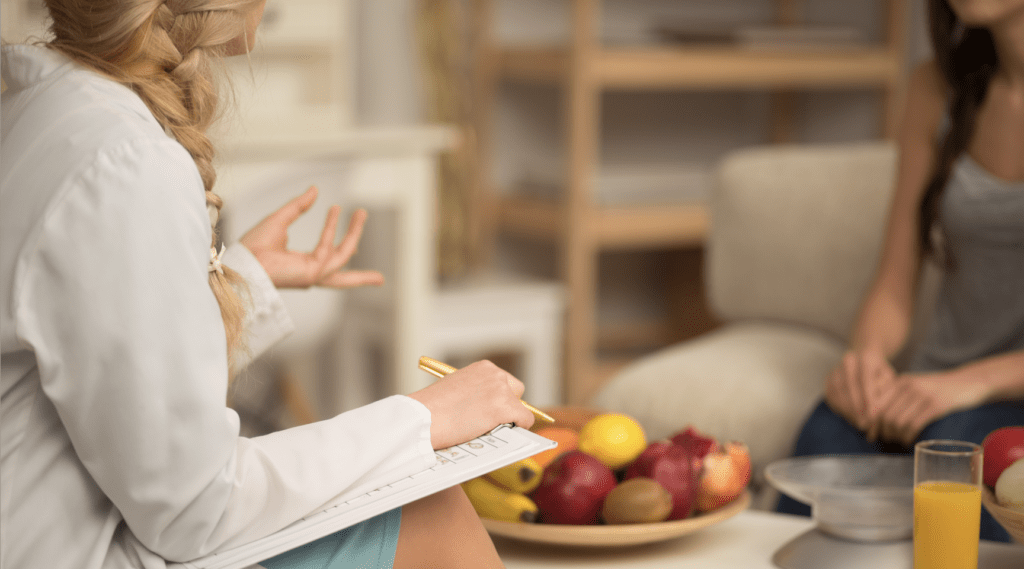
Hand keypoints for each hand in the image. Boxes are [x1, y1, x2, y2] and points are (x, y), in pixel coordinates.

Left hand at [240, 186, 384, 289]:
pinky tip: (334, 210)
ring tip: (362, 212)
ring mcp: (313, 275)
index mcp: (302, 265)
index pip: (327, 258)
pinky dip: (333, 229)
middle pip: (343, 277)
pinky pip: (329, 249)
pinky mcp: (312, 273)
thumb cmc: (253, 246)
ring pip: (344, 258)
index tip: (338, 212)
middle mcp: (310, 273)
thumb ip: (299, 206)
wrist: (243, 260)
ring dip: (354, 233)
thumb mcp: (280, 219)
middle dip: (362, 275)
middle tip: (381, 278)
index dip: (336, 235)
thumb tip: (314, 190)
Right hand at [407, 360, 535, 449]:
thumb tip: (486, 406)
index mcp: (482, 368)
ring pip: (521, 407)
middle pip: (516, 391)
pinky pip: (525, 419)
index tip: (491, 411)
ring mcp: (501, 390)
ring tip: (492, 431)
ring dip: (510, 419)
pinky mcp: (505, 407)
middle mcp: (494, 374)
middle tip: (494, 422)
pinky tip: (503, 436)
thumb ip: (473, 393)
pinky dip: (519, 429)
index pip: (503, 381)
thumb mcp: (455, 389)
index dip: (498, 399)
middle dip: (508, 405)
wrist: (422, 418)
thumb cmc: (431, 409)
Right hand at [824, 349, 896, 432]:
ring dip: (847, 409)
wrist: (865, 359)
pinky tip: (849, 416)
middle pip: (849, 386)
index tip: (872, 416)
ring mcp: (836, 368)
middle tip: (864, 424)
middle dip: (857, 407)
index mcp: (867, 358)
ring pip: (838, 391)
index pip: (865, 380)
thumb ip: (885, 395)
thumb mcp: (889, 382)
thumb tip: (874, 415)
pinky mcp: (828, 377)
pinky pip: (831, 394)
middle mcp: (849, 360)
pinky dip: (839, 407)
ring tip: (857, 423)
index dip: (868, 400)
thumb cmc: (881, 374)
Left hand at [874, 372, 992, 445]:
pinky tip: (909, 441)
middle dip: (882, 431)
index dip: (871, 421)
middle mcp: (908, 385)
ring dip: (895, 436)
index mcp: (900, 381)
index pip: (877, 403)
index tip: (870, 433)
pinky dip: (908, 436)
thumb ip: (898, 396)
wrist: (969, 381)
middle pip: (885, 414)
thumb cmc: (939, 388)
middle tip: (885, 440)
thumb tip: (877, 418)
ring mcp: (922, 394)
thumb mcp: (916, 385)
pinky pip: (914, 425)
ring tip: (898, 441)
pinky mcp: (936, 405)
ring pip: (898, 421)